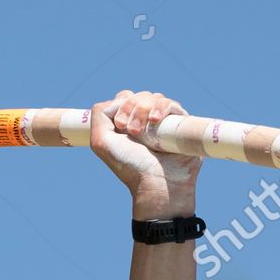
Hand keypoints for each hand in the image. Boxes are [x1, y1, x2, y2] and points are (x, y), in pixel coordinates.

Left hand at [89, 90, 200, 217]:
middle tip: (132, 131)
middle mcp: (145, 121)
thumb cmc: (129, 165)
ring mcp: (163, 122)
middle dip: (133, 108)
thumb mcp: (101, 142)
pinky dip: (162, 107)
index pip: (124, 97)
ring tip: (142, 132)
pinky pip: (172, 104)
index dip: (121, 105)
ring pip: (155, 98)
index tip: (120, 125)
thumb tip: (120, 98)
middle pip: (139, 95)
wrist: (156, 183)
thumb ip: (98, 115)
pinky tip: (155, 121)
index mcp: (127, 123)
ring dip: (144, 109)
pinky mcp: (180, 124)